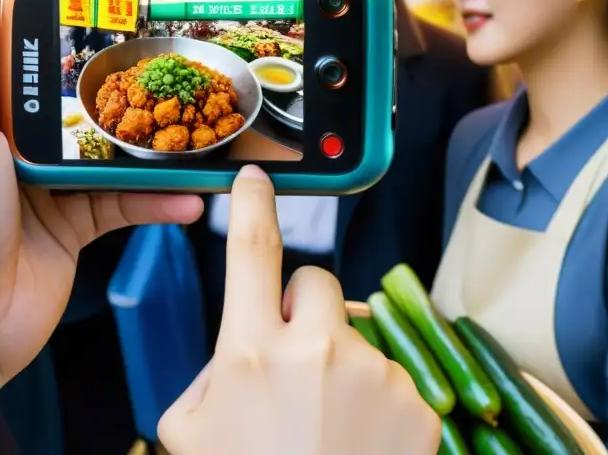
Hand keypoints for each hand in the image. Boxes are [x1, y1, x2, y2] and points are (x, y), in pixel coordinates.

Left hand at [0, 0, 202, 394]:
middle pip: (67, 98)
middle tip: (163, 62)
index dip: (44, 29)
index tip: (92, 5)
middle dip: (113, 85)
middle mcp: (0, 143)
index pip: (6, 53)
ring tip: (190, 131)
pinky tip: (188, 198)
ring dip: (147, 146)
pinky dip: (154, 200)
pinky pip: (119, 201)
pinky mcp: (68, 226)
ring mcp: (37, 186)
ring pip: (103, 149)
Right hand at [158, 167, 440, 454]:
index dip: (251, 206)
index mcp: (252, 351)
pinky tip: (358, 441)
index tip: (255, 179)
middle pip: (315, 279)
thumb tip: (237, 353)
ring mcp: (374, 374)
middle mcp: (317, 349)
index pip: (251, 251)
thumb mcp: (190, 433)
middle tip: (291, 358)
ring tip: (326, 423)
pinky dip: (374, 398)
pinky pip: (390, 375)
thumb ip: (209, 375)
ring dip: (338, 361)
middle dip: (301, 306)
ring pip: (353, 333)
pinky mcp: (417, 404)